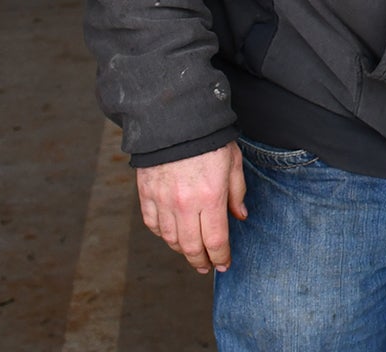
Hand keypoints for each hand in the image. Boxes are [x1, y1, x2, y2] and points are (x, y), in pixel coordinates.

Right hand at [136, 142, 247, 273]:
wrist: (174, 120)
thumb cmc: (209, 140)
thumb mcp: (233, 162)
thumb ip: (237, 192)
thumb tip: (240, 217)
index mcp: (210, 197)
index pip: (216, 240)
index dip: (220, 257)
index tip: (224, 264)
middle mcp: (184, 205)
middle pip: (191, 246)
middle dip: (201, 260)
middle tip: (207, 266)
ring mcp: (162, 201)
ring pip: (170, 239)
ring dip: (182, 250)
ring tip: (192, 252)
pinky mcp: (146, 195)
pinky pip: (153, 225)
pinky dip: (163, 234)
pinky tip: (172, 235)